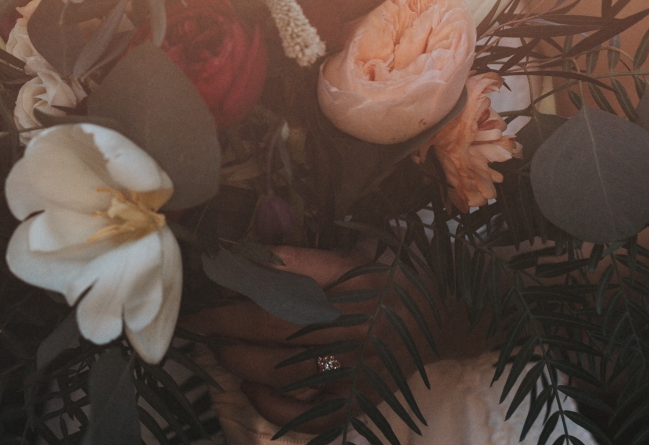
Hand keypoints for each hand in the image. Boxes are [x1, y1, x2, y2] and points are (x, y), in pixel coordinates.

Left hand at [184, 245, 457, 434]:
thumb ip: (295, 252)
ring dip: (234, 357)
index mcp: (349, 282)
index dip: (231, 277)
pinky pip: (296, 410)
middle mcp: (350, 325)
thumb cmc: (389, 282)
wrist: (447, 322)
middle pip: (267, 323)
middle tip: (202, 318)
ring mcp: (351, 369)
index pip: (276, 275)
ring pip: (274, 368)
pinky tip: (250, 382)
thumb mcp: (349, 256)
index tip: (205, 278)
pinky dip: (263, 398)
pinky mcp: (352, 402)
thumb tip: (244, 240)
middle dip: (222, 321)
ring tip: (220, 345)